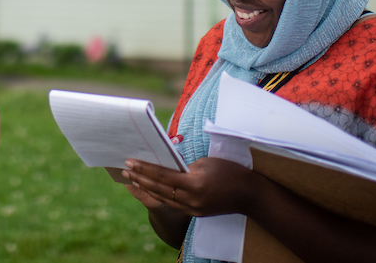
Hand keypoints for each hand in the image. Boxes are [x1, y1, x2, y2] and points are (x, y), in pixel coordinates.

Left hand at [122, 156, 255, 217]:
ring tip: (132, 178)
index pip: (163, 175)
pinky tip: (150, 189)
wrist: (249, 195)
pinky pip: (173, 204)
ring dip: (146, 187)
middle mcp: (191, 199)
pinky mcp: (195, 213)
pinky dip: (159, 195)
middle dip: (140, 178)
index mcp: (194, 184)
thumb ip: (184, 166)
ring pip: (163, 198)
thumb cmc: (229, 172)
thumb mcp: (206, 163)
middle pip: (159, 188)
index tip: (130, 161)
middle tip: (125, 169)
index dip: (145, 168)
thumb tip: (167, 166)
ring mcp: (193, 209)